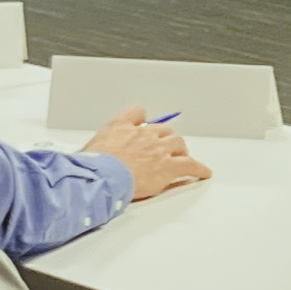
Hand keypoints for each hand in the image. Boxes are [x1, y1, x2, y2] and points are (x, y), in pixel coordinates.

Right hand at [85, 106, 208, 199]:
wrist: (103, 176)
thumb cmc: (92, 166)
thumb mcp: (87, 148)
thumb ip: (96, 147)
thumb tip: (91, 155)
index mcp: (122, 127)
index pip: (136, 112)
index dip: (142, 120)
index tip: (144, 125)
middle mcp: (143, 135)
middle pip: (163, 130)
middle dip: (165, 138)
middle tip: (165, 148)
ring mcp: (158, 150)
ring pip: (178, 143)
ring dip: (181, 150)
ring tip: (183, 157)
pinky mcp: (168, 167)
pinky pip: (190, 166)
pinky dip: (199, 169)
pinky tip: (203, 173)